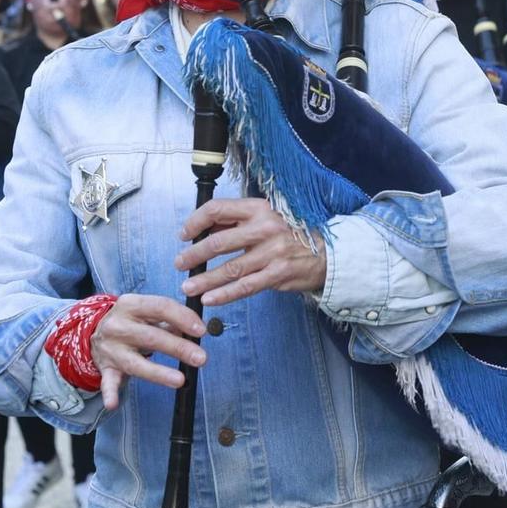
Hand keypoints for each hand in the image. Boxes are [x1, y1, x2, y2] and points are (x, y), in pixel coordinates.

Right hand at [87, 293, 207, 411]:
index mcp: (130, 305)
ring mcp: (111, 349)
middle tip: (201, 358)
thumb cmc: (131, 322)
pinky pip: (108, 382)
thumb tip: (197, 330)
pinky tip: (113, 403)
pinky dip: (110, 393)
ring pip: (135, 362)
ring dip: (158, 372)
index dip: (183, 318)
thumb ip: (171, 320)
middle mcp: (118, 325)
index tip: (202, 331)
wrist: (96, 333)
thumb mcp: (147, 313)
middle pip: (151, 337)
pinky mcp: (106, 369)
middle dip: (178, 348)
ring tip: (180, 380)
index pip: (160, 307)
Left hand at [173, 197, 326, 306]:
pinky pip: (245, 287)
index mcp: (258, 208)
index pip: (218, 209)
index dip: (196, 221)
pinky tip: (209, 299)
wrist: (327, 253)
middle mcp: (265, 228)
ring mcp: (272, 253)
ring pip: (229, 269)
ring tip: (188, 286)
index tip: (184, 234)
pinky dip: (224, 294)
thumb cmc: (290, 234)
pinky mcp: (277, 275)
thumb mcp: (265, 217)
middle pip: (218, 242)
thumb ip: (236, 221)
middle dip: (194, 255)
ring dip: (204, 279)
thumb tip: (203, 230)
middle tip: (179, 264)